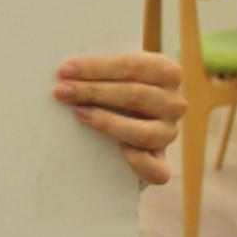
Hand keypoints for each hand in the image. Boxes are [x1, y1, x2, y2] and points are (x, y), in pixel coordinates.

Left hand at [53, 52, 184, 185]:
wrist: (123, 131)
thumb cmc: (112, 92)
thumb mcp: (114, 76)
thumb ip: (100, 71)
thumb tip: (66, 71)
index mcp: (167, 72)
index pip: (133, 66)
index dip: (97, 68)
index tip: (65, 70)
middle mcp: (174, 103)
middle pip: (135, 96)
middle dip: (93, 92)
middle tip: (62, 91)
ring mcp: (169, 134)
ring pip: (143, 132)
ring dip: (106, 122)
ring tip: (78, 113)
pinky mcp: (162, 164)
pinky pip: (155, 169)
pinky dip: (135, 161)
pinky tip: (116, 149)